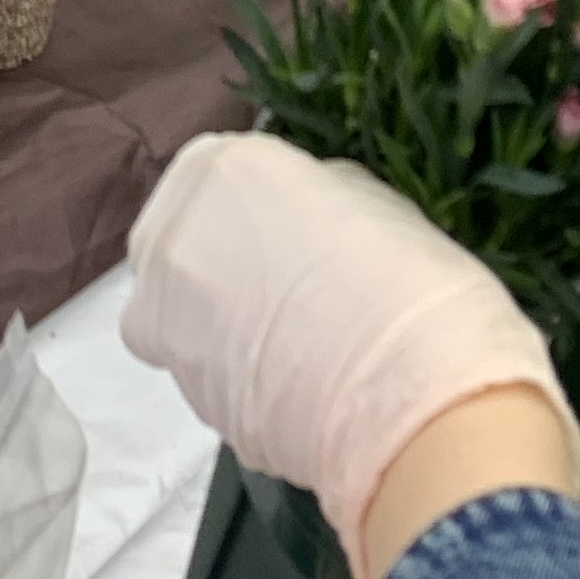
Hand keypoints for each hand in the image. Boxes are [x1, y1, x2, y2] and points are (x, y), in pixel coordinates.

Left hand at [123, 131, 579, 559]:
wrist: (412, 406)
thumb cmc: (408, 283)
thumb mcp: (371, 200)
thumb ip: (313, 197)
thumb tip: (304, 216)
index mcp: (215, 172)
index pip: (221, 173)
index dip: (263, 205)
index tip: (301, 230)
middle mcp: (171, 243)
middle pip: (186, 243)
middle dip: (228, 262)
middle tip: (297, 288)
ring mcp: (167, 327)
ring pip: (187, 315)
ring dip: (230, 324)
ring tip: (306, 346)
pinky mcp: (186, 402)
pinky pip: (208, 374)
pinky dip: (243, 378)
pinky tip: (301, 391)